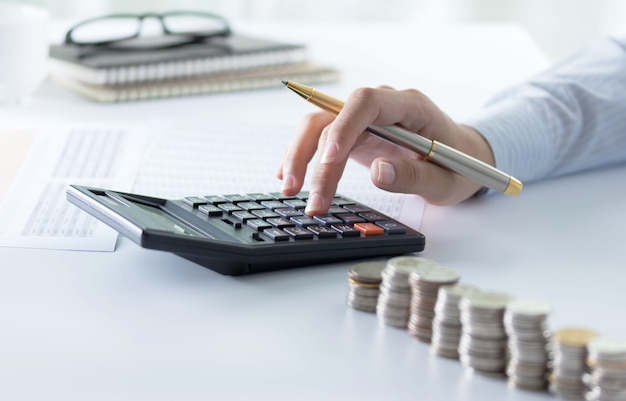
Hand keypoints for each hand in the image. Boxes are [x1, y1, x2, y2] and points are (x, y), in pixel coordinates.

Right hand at [276, 86, 494, 214]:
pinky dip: (303, 156)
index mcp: (410, 107)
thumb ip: (414, 176)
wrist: (461, 158)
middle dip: (310, 153)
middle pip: (332, 116)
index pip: (366, 102)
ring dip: (300, 156)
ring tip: (289, 190)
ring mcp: (366, 119)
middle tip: (299, 191)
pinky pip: (322, 138)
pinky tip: (288, 175)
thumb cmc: (458, 167)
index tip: (329, 159)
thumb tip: (378, 172)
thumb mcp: (447, 181)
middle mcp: (382, 106)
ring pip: (319, 126)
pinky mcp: (355, 134)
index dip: (343, 127)